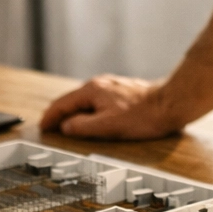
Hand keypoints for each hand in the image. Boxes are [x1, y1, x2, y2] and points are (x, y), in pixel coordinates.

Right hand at [38, 75, 181, 138]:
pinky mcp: (120, 91)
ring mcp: (110, 86)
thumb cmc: (142, 116)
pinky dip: (86, 110)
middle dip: (59, 114)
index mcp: (92, 90)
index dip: (50, 117)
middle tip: (50, 127)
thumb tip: (66, 127)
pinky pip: (96, 100)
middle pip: (71, 99)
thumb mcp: (108, 126)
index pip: (62, 103)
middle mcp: (99, 84)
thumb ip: (83, 126)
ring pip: (84, 100)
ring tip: (67, 125)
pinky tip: (91, 117)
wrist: (170, 103)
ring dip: (73, 112)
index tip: (42, 127)